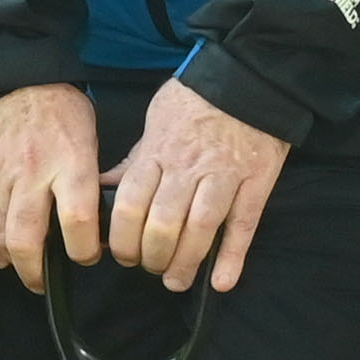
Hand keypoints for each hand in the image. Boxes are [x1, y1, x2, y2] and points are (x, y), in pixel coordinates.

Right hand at [0, 85, 106, 285]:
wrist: (16, 75)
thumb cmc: (62, 111)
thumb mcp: (92, 139)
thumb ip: (92, 180)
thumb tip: (97, 225)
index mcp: (71, 162)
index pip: (78, 221)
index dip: (83, 250)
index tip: (85, 257)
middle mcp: (33, 170)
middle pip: (28, 238)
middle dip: (36, 271)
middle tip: (43, 282)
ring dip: (11, 260)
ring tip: (22, 268)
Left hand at [103, 79, 290, 295]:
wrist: (247, 77)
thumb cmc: (195, 100)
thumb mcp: (155, 121)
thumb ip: (134, 159)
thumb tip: (104, 185)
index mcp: (159, 153)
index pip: (132, 205)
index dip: (123, 238)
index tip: (122, 254)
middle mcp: (189, 168)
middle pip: (163, 224)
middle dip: (152, 255)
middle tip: (149, 268)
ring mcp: (224, 176)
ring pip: (200, 229)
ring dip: (185, 262)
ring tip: (176, 281)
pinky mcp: (256, 182)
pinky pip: (244, 225)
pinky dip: (233, 256)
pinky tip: (221, 282)